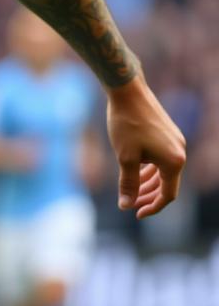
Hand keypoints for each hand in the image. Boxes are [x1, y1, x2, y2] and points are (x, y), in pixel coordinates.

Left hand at [106, 76, 186, 218]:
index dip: (152, 207)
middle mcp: (180, 152)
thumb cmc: (125, 124)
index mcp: (174, 162)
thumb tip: (125, 206)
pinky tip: (136, 170)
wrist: (128, 91)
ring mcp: (175, 142)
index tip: (135, 214)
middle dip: (148, 196)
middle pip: (166, 184)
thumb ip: (128, 184)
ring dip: (148, 182)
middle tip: (130, 203)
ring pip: (163, 171)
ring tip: (131, 190)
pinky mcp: (167, 133)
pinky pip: (161, 158)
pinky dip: (149, 168)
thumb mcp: (125, 158)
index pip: (167, 195)